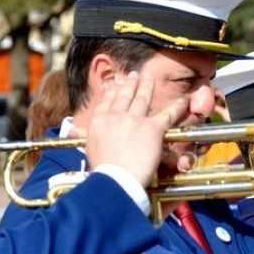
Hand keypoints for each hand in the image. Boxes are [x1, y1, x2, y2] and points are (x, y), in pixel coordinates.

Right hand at [85, 72, 187, 187]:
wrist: (116, 178)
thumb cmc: (102, 168)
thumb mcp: (87, 148)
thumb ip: (82, 135)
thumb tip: (69, 130)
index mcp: (99, 120)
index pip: (108, 99)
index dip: (114, 89)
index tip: (117, 82)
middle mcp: (116, 115)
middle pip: (125, 94)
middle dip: (130, 82)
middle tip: (135, 75)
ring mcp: (134, 120)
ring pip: (143, 97)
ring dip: (147, 85)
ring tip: (149, 77)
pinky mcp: (152, 128)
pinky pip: (168, 114)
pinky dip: (177, 106)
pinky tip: (183, 99)